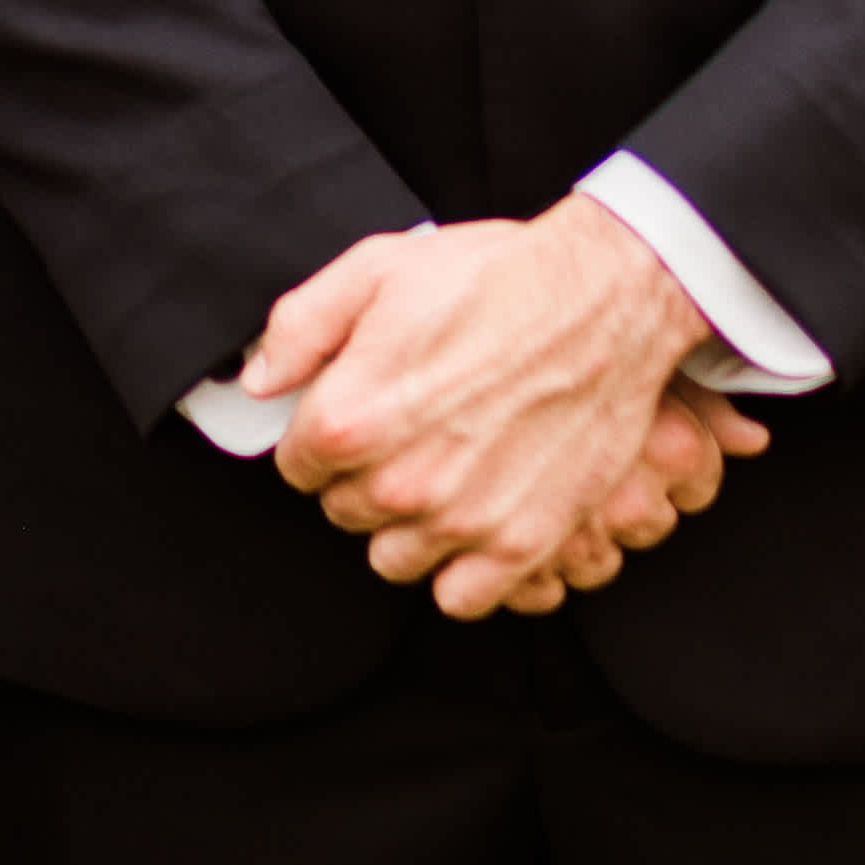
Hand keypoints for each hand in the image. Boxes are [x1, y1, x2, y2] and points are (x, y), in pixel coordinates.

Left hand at [252, 201, 770, 619]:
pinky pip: (462, 597)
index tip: (352, 415)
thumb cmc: (494, 278)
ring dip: (408, 524)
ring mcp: (464, 522)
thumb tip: (259, 381)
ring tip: (439, 475)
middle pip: (344, 512)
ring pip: (394, 558)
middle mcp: (400, 483)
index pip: (297, 466)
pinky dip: (462, 570)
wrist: (604, 300)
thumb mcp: (377, 267)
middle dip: (362, 476)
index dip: (322, 437)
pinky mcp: (522, 543)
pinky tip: (473, 521)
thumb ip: (301, 328)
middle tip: (404, 433)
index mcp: (352, 417)